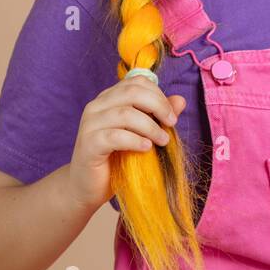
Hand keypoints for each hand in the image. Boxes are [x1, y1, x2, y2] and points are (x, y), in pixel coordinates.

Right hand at [65, 73, 187, 212]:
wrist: (88, 187)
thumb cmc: (116, 159)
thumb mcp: (142, 135)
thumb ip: (159, 116)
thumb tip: (181, 100)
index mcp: (109, 98)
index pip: (136, 82)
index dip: (158, 95)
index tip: (171, 115)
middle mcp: (97, 106)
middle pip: (132, 92)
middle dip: (158, 106)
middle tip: (172, 124)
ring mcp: (90, 123)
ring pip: (125, 114)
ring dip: (150, 127)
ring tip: (163, 141)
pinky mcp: (88, 144)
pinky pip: (115, 136)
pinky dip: (135, 141)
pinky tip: (146, 148)